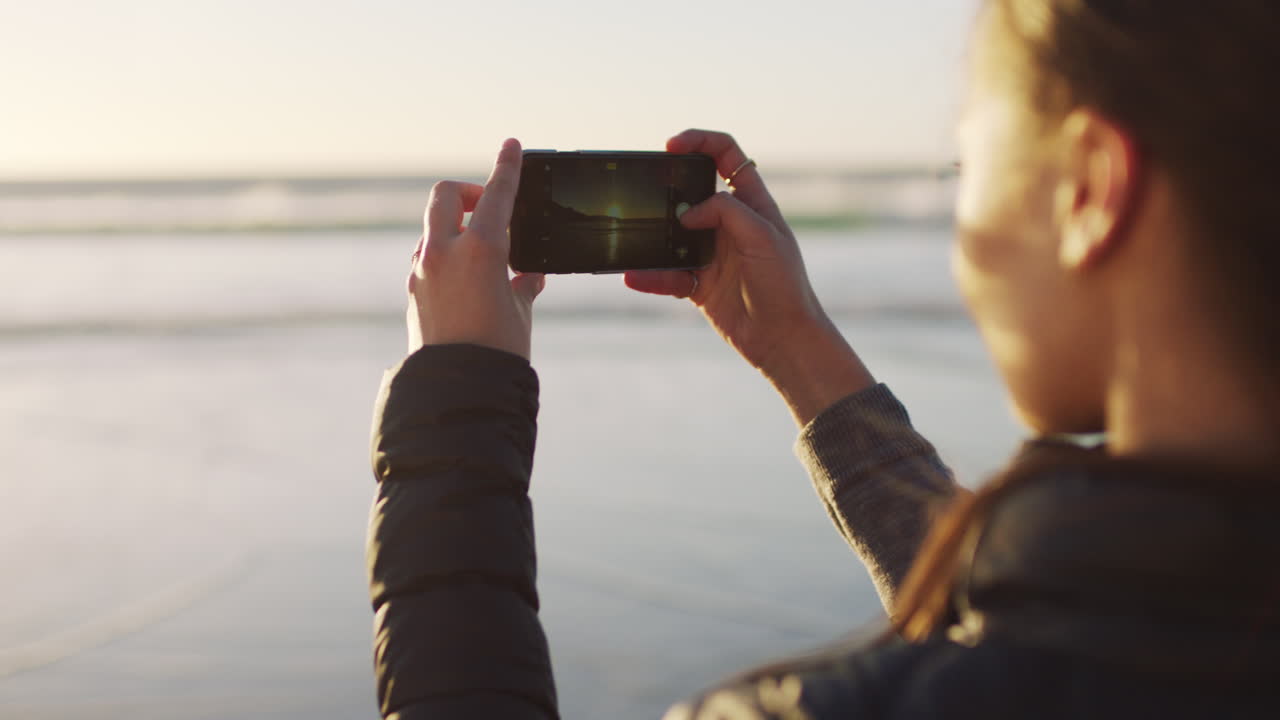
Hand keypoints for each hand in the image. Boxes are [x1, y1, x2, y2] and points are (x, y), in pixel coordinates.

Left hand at [407, 138, 544, 359]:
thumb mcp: (520, 312)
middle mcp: (444, 253)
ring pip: (433, 229)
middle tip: (487, 209)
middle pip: (445, 196)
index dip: (506, 167)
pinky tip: (468, 281)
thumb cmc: (497, 352)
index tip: (511, 145)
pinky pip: (428, 259)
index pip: (496, 194)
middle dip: (466, 193)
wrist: (458, 389)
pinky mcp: (414, 292)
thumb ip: (523, 284)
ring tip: (484, 257)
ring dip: (456, 229)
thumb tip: (529, 276)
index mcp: (479, 250)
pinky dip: (447, 258)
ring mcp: (423, 271)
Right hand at [625, 129, 874, 424]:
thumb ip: (726, 212)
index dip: (700, 142)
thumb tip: (687, 213)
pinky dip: (651, 276)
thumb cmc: (783, 283)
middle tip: (647, 193)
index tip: (671, 146)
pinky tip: (635, 276)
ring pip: (673, 235)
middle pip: (691, 192)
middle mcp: (729, 224)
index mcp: (751, 203)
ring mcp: (712, 253)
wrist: (783, 338)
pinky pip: (667, 274)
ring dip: (653, 237)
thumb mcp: (762, 235)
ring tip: (635, 238)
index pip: (726, 156)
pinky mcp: (699, 283)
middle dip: (667, 190)